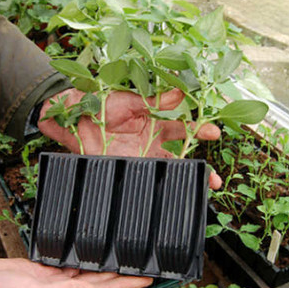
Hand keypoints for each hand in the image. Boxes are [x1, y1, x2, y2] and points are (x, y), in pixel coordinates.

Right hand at [0, 258, 151, 287]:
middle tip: (145, 264)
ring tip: (126, 257)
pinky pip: (71, 263)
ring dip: (108, 266)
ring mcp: (56, 282)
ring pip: (90, 272)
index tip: (152, 277)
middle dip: (125, 274)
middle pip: (104, 281)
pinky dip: (85, 258)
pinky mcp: (45, 271)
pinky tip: (93, 252)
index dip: (131, 285)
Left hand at [39, 88, 221, 188]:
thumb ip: (153, 101)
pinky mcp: (127, 168)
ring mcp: (140, 158)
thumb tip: (179, 92)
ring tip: (201, 190)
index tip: (214, 133)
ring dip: (184, 180)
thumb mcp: (129, 100)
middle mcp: (151, 142)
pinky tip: (172, 194)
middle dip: (200, 167)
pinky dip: (159, 187)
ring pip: (167, 171)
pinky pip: (145, 179)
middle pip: (181, 156)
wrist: (74, 117)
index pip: (183, 128)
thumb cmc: (101, 103)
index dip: (199, 131)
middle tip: (214, 177)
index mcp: (155, 122)